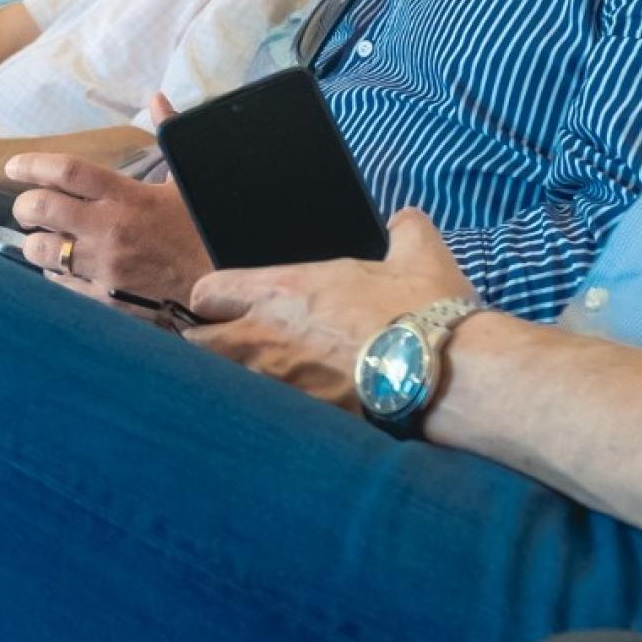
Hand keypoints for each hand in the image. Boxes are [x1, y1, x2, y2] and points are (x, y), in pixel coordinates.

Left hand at [5, 153, 210, 310]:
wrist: (222, 286)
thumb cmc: (203, 230)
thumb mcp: (186, 180)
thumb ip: (168, 134)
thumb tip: (158, 99)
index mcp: (126, 196)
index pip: (66, 171)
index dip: (32, 165)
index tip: (13, 167)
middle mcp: (109, 230)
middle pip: (41, 210)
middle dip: (25, 206)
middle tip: (28, 207)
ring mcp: (104, 268)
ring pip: (42, 252)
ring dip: (36, 243)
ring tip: (45, 239)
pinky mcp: (104, 300)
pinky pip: (60, 286)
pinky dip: (55, 275)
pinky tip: (65, 268)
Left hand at [184, 210, 476, 409]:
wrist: (444, 373)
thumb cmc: (422, 311)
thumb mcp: (418, 255)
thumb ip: (404, 230)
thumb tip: (405, 219)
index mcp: (280, 291)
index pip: (207, 291)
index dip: (210, 299)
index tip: (223, 306)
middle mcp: (265, 336)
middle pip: (197, 345)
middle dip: (204, 345)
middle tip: (222, 350)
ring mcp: (277, 384)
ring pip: (221, 386)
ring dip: (227, 384)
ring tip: (245, 387)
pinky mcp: (299, 422)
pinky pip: (260, 420)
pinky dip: (261, 419)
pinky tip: (280, 420)